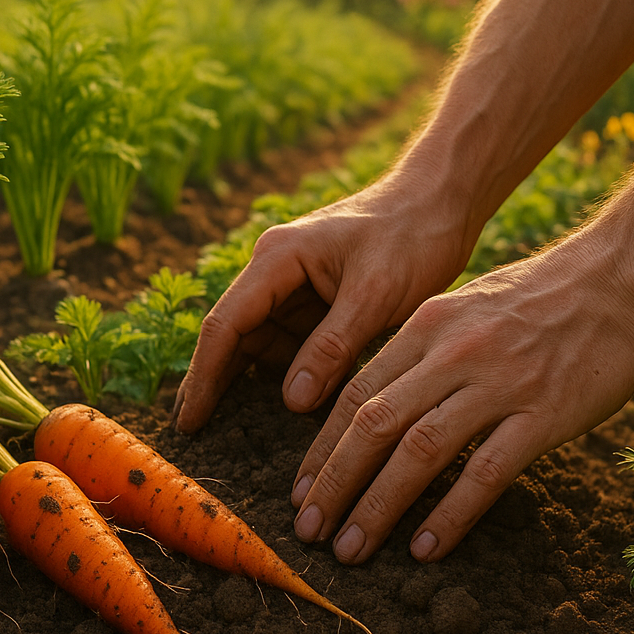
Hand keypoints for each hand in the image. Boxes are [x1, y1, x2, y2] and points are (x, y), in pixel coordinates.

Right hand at [170, 175, 472, 432]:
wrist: (444, 200)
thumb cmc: (412, 235)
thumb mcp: (375, 294)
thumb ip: (332, 347)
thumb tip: (291, 402)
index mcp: (278, 258)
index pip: (226, 324)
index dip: (204, 376)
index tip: (189, 421)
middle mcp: (277, 270)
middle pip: (236, 334)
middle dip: (216, 381)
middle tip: (195, 433)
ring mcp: (297, 284)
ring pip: (265, 342)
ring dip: (258, 381)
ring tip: (237, 429)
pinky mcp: (320, 298)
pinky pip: (295, 341)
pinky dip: (294, 372)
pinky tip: (291, 406)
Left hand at [291, 237, 633, 564]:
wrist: (619, 280)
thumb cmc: (537, 300)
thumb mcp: (462, 309)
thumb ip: (419, 352)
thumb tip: (376, 407)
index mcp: (425, 327)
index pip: (355, 394)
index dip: (321, 448)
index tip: (300, 490)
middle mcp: (452, 354)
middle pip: (373, 425)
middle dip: (334, 483)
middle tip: (310, 529)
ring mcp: (498, 384)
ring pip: (419, 451)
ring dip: (378, 506)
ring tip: (353, 548)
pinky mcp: (544, 414)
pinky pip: (486, 471)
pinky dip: (450, 513)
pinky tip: (425, 548)